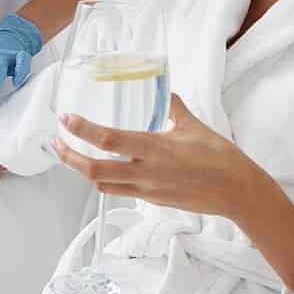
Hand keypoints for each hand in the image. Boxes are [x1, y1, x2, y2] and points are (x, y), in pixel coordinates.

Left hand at [52, 93, 265, 218]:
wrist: (236, 191)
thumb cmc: (219, 157)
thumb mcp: (194, 125)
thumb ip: (173, 107)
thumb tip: (164, 92)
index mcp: (155, 149)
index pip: (108, 140)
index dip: (82, 130)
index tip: (66, 120)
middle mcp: (146, 173)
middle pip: (94, 170)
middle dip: (70, 157)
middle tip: (57, 142)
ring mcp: (147, 190)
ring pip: (103, 184)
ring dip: (84, 171)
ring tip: (74, 156)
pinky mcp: (153, 201)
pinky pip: (121, 191)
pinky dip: (106, 180)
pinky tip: (106, 168)